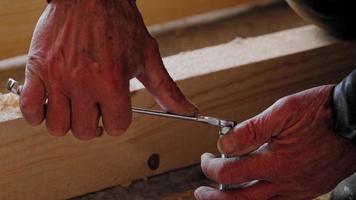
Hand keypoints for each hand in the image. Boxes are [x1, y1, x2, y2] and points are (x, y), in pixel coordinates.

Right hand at [20, 0, 196, 139]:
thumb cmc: (120, 24)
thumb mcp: (148, 56)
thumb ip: (166, 89)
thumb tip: (188, 110)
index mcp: (114, 82)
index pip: (117, 127)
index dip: (118, 122)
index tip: (115, 111)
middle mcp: (85, 83)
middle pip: (87, 132)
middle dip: (95, 124)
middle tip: (96, 109)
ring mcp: (58, 77)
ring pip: (58, 127)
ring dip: (68, 123)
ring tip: (74, 107)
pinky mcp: (38, 69)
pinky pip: (29, 109)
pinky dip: (38, 115)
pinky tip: (51, 104)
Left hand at [195, 85, 355, 199]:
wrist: (352, 124)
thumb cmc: (321, 114)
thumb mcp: (285, 110)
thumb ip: (252, 129)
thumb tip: (225, 142)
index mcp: (277, 162)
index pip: (231, 173)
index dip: (211, 167)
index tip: (207, 157)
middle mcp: (286, 182)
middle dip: (214, 196)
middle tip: (201, 190)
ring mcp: (296, 190)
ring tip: (217, 195)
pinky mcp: (305, 191)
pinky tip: (248, 193)